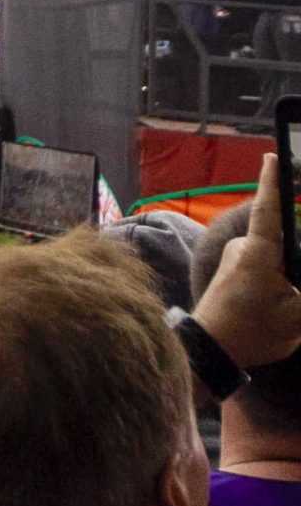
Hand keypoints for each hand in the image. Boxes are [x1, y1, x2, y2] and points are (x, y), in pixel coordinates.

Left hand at [194, 152, 300, 371]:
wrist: (213, 349)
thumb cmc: (251, 331)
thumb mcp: (298, 315)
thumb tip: (298, 280)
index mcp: (259, 252)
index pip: (269, 209)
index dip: (272, 182)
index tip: (271, 156)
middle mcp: (245, 248)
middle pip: (286, 237)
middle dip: (299, 254)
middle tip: (291, 290)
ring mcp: (240, 258)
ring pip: (280, 254)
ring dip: (293, 272)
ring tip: (289, 298)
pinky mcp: (239, 270)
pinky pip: (270, 264)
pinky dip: (285, 276)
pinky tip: (288, 298)